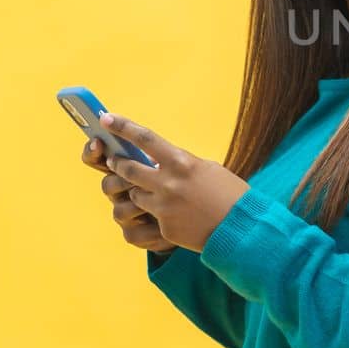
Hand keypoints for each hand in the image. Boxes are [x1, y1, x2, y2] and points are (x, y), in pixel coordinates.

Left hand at [98, 110, 251, 252]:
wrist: (242, 229)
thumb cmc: (231, 193)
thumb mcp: (208, 168)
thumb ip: (182, 163)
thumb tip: (162, 160)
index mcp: (182, 163)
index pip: (145, 139)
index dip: (123, 127)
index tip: (107, 118)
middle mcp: (168, 184)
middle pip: (128, 168)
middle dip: (117, 163)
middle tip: (114, 160)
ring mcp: (164, 208)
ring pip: (133, 195)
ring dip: (137, 190)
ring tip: (151, 191)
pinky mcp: (164, 229)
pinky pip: (150, 218)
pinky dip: (157, 214)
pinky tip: (176, 215)